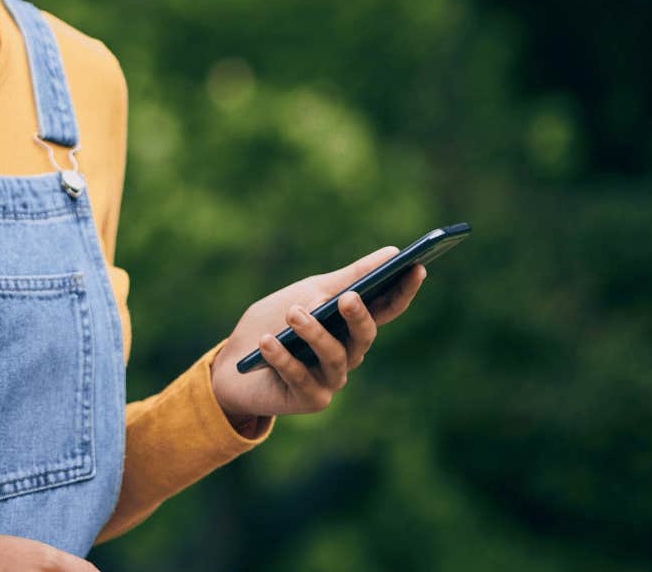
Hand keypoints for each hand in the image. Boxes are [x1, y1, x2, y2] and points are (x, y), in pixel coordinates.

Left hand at [208, 247, 426, 422]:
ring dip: (312, 333)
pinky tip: (267, 341)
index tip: (417, 267)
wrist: (234, 360)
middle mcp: (349, 354)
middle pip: (364, 336)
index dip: (404, 290)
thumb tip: (392, 253)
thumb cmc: (275, 321)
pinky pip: (300, 376)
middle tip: (347, 298)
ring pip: (334, 356)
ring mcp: (331, 379)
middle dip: (358, 317)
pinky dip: (282, 356)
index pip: (387, 309)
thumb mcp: (310, 292)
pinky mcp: (310, 399)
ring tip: (293, 314)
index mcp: (352, 325)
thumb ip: (348, 278)